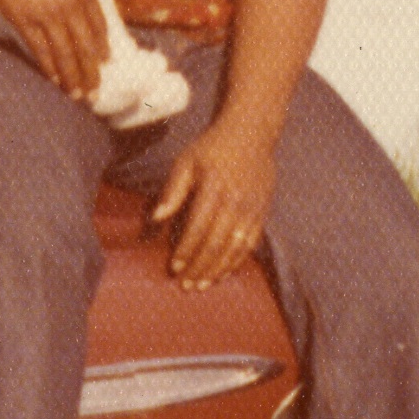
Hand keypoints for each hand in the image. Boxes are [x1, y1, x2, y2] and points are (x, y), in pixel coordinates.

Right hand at [0, 0, 108, 97]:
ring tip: (76, 95)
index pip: (99, 29)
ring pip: (65, 54)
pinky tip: (54, 80)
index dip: (102, 51)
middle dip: (91, 73)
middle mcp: (70, 4)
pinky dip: (49, 69)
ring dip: (72, 78)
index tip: (103, 66)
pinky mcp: (24, 20)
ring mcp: (46, 13)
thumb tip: (88, 12)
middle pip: (86, 47)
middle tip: (94, 93)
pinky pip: (41, 51)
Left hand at [149, 115, 277, 288]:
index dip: (186, 251)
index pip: (198, 228)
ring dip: (217, 270)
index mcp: (213, 189)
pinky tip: (224, 273)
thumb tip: (155, 219)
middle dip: (200, 267)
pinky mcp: (262, 213)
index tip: (174, 268)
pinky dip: (237, 261)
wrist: (251, 133)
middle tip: (186, 285)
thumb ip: (172, 192)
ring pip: (235, 249)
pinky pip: (250, 244)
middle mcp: (235, 202)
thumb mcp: (186, 162)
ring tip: (202, 285)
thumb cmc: (212, 148)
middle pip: (216, 244)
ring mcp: (252, 209)